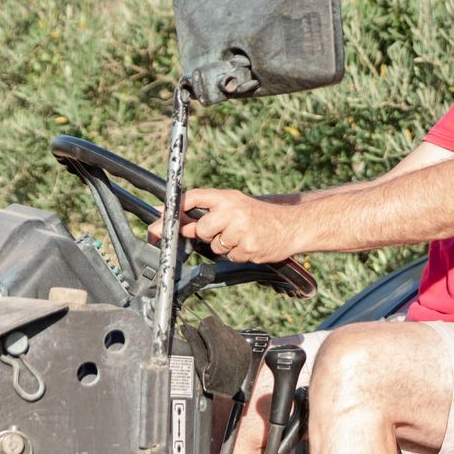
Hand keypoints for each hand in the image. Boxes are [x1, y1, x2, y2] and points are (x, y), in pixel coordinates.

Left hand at [172, 188, 299, 262]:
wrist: (292, 225)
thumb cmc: (261, 216)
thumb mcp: (236, 205)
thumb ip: (207, 211)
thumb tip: (173, 220)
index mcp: (228, 197)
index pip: (192, 197)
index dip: (175, 209)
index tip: (161, 221)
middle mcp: (233, 210)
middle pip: (201, 229)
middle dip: (208, 235)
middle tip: (225, 231)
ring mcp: (241, 229)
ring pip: (215, 246)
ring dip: (225, 246)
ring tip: (243, 237)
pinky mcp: (248, 247)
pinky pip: (230, 256)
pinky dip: (238, 254)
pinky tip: (250, 245)